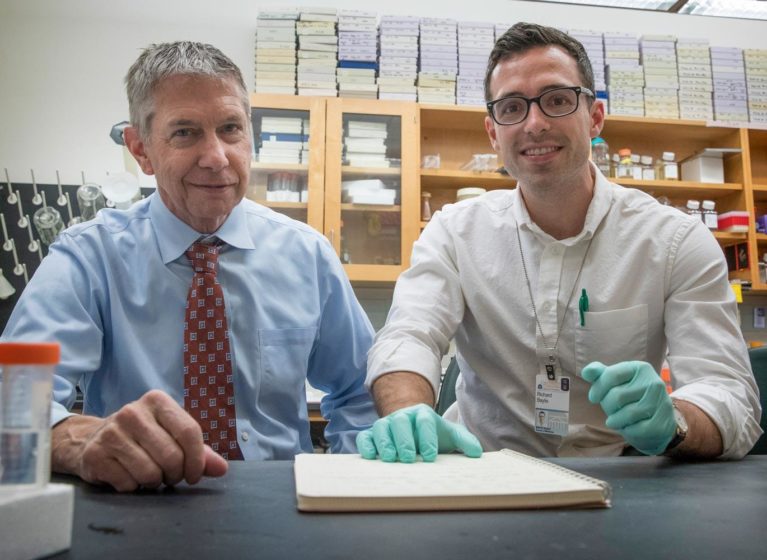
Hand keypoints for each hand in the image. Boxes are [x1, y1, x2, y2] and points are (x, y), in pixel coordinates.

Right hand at [51, 390, 227, 491]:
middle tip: (170, 476)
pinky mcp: (95, 455)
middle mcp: (132, 412)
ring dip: (155, 483)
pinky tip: (127, 476)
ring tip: (149, 475)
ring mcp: (111, 433)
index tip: (194, 475)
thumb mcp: (170, 435)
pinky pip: (128, 484)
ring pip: (150, 473)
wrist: (91, 440)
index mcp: (157, 401)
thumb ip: (199, 452)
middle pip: (171, 456)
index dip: (197, 460)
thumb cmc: (141, 438)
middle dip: (176, 475)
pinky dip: (133, 488)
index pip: (189, 431)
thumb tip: (222, 468)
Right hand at [355, 404, 482, 461]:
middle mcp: (402, 417)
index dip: (427, 437)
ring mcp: (386, 425)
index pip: (424, 420)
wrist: (413, 429)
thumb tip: (477, 452)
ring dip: (384, 442)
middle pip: (400, 421)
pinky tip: (372, 456)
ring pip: (380, 427)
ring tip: (390, 458)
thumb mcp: (451, 436)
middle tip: (409, 458)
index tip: (430, 456)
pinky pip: (365, 436)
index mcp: (422, 415)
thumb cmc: (433, 435)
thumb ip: (464, 441)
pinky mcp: (372, 435)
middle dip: (404, 440)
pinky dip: (366, 445)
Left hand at [581, 361, 675, 455]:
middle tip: (611, 410)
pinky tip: (629, 427)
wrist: (657, 418)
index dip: (597, 389)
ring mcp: (661, 402)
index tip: (594, 397)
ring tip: (617, 419)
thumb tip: (587, 372)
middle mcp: (654, 382)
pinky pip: (636, 429)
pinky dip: (627, 430)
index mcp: (640, 368)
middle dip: (607, 406)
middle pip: (617, 396)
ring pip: (627, 413)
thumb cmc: (630, 397)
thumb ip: (600, 374)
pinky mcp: (662, 422)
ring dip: (615, 420)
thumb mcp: (616, 381)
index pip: (611, 375)